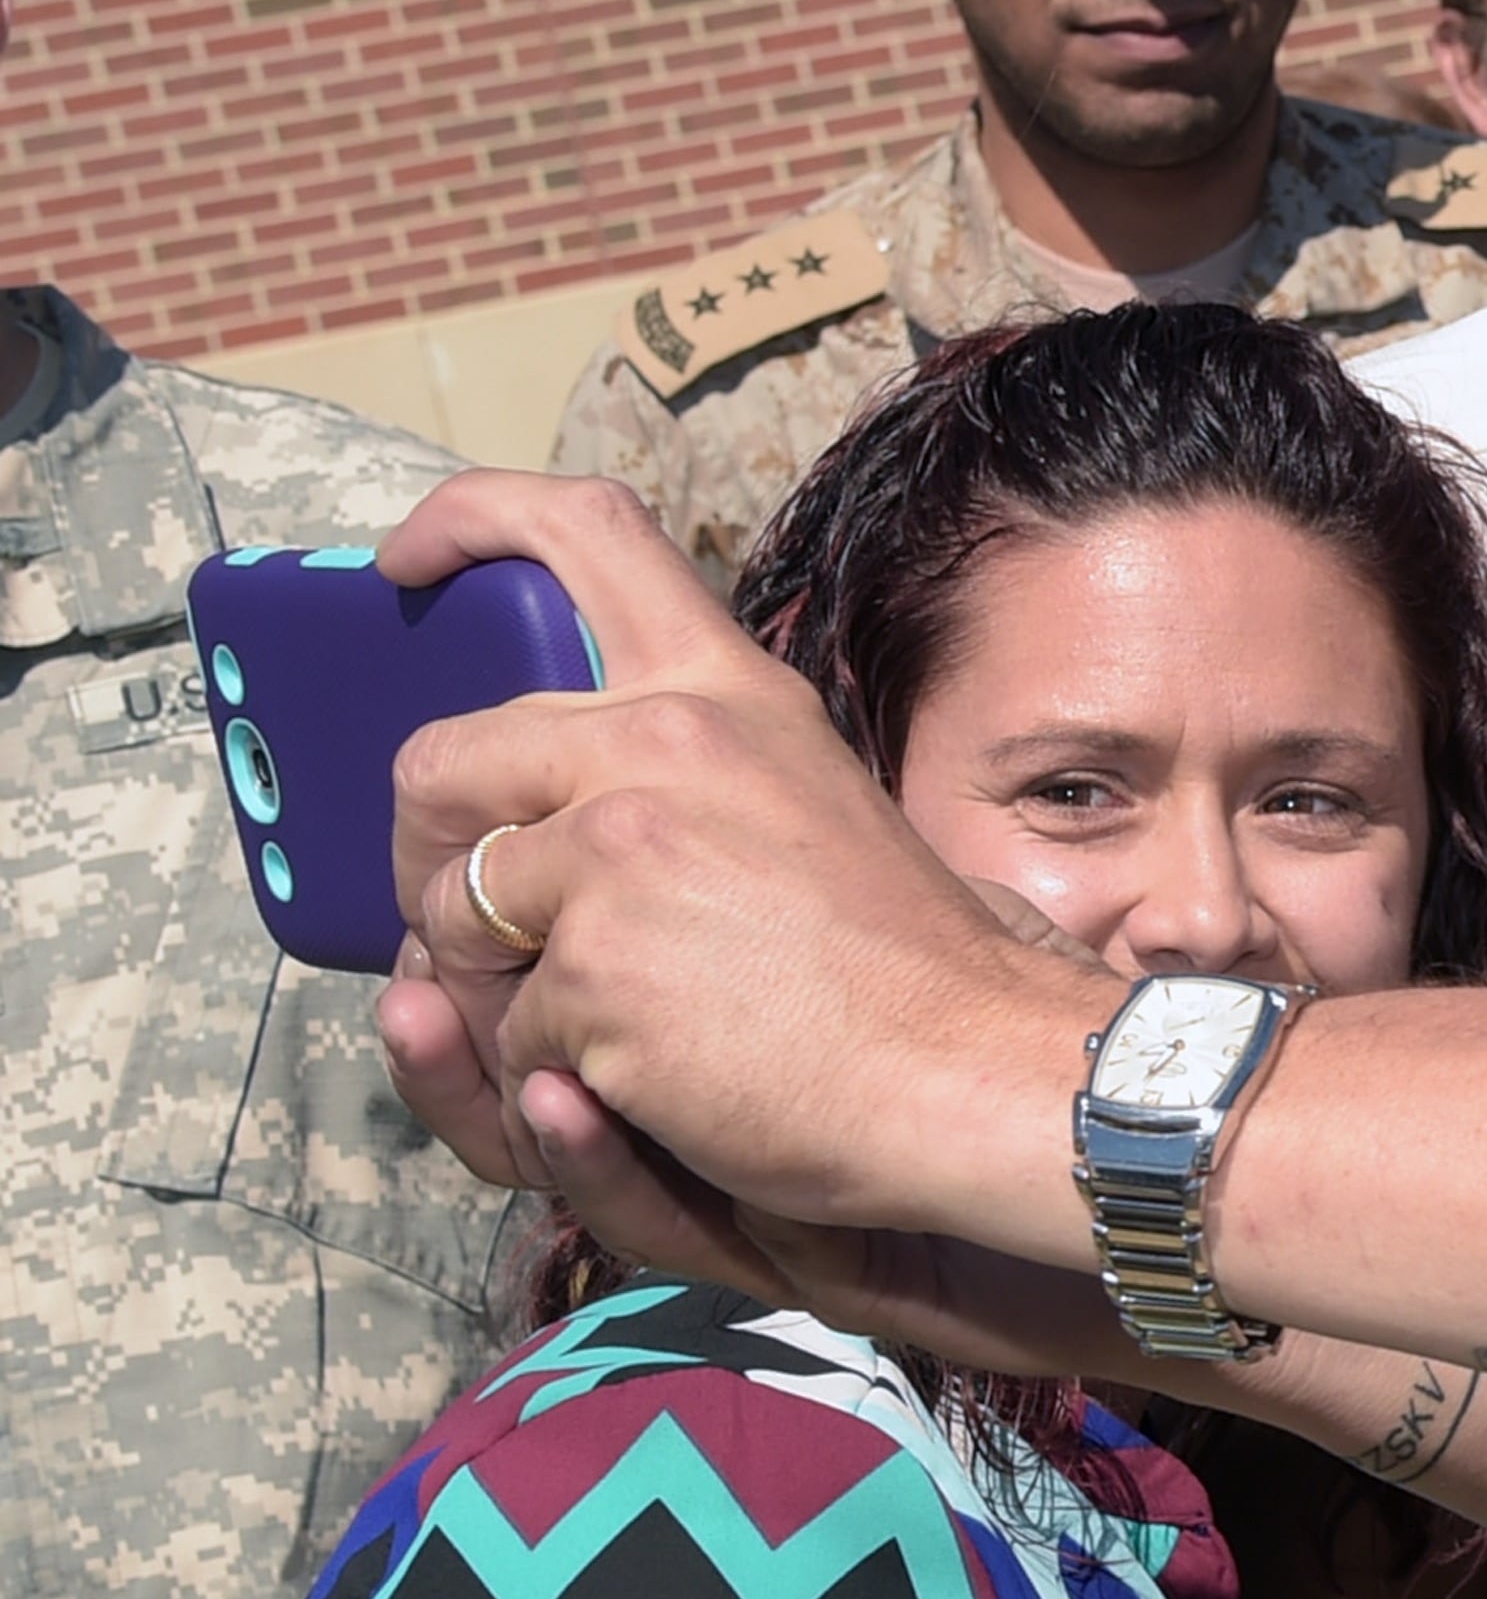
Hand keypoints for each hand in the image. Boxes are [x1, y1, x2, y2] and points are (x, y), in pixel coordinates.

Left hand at [374, 470, 1114, 1269]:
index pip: (580, 530)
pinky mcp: (593, 969)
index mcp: (723, 692)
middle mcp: (662, 743)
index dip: (466, 520)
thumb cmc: (902, 961)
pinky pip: (507, 1025)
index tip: (409, 563)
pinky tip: (646, 1079)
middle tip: (474, 921)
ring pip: (453, 906)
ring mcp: (619, 854)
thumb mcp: (805, 795)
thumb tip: (559, 801)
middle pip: (446, 758)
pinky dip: (554, 1068)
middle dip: (431, 851)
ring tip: (592, 1017)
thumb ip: (690, 768)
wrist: (965, 1067)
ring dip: (493, 979)